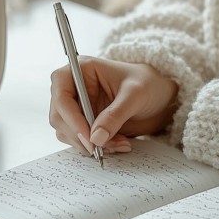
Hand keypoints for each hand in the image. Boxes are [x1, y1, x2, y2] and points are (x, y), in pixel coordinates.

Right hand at [49, 56, 178, 154]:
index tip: (89, 138)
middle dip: (81, 136)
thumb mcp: (135, 95)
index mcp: (81, 70)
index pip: (61, 95)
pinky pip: (80, 140)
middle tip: (104, 147)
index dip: (71, 118)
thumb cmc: (148, 84)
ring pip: (67, 133)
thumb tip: (95, 138)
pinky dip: (97, 147)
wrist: (159, 96)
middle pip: (59, 118)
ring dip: (91, 144)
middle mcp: (73, 88)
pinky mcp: (84, 123)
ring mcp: (77, 107)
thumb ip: (115, 115)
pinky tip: (118, 143)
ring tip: (119, 143)